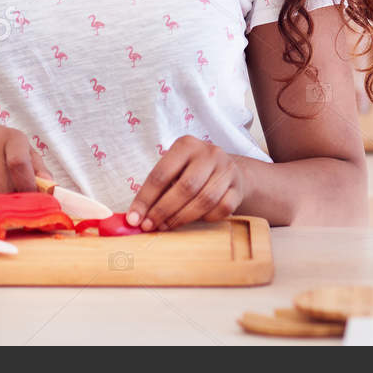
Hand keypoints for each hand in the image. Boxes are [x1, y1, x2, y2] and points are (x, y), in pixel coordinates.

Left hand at [126, 136, 243, 231]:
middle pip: (185, 187)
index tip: (134, 219)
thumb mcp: (174, 170)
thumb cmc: (191, 171)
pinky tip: (194, 221)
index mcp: (186, 145)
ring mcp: (227, 170)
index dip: (146, 198)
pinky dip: (205, 218)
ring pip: (204, 200)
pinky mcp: (238, 188)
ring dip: (181, 218)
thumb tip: (135, 216)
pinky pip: (222, 209)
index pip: (162, 173)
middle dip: (163, 210)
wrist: (228, 169)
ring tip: (166, 227)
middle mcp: (209, 153)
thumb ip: (157, 189)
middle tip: (150, 226)